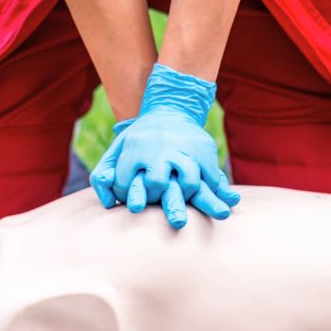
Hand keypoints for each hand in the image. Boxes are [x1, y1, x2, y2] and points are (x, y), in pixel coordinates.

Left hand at [89, 64, 241, 228]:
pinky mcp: (204, 150)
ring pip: (190, 181)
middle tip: (174, 220)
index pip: (127, 183)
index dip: (129, 197)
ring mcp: (183, 149)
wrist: (170, 110)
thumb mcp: (117, 150)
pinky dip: (220, 190)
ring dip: (193, 199)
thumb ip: (103, 176)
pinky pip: (213, 175)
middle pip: (158, 183)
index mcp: (134, 148)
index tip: (135, 205)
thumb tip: (107, 204)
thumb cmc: (139, 138)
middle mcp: (159, 149)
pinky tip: (227, 201)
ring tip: (199, 210)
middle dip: (163, 202)